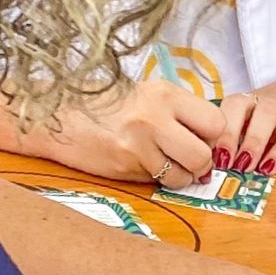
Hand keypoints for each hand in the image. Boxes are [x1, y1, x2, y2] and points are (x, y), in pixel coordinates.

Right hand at [38, 80, 224, 188]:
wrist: (60, 116)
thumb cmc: (108, 105)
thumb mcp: (148, 95)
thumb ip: (180, 112)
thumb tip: (212, 139)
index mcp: (165, 93)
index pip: (215, 122)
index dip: (213, 136)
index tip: (203, 138)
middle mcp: (154, 117)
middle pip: (203, 154)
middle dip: (201, 163)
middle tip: (189, 160)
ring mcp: (138, 145)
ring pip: (182, 176)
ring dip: (178, 176)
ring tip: (163, 163)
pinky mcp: (124, 166)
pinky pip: (156, 181)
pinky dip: (154, 178)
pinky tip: (140, 163)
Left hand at [215, 71, 275, 174]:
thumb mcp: (256, 119)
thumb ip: (237, 138)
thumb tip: (211, 169)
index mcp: (242, 102)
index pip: (217, 113)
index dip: (206, 136)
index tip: (198, 159)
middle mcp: (259, 101)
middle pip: (235, 110)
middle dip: (224, 137)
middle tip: (218, 163)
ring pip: (262, 119)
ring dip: (250, 144)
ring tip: (243, 168)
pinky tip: (271, 168)